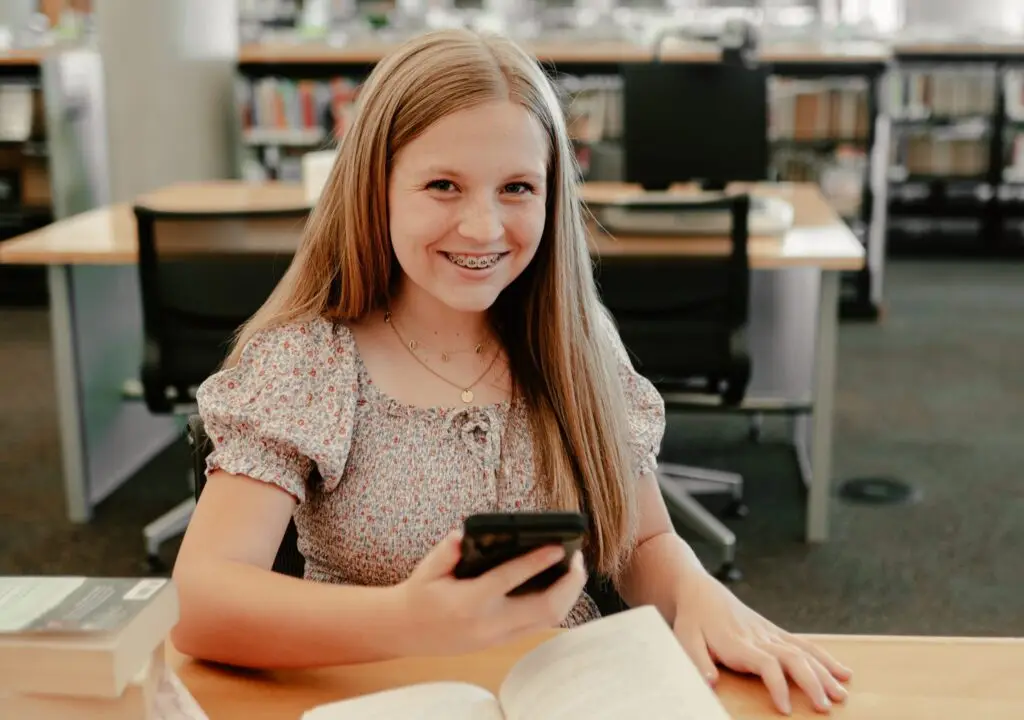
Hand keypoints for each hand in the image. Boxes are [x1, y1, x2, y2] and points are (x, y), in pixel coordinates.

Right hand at [395, 530, 587, 656]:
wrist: (408, 632)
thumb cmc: (421, 594)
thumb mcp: (427, 568)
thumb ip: (446, 551)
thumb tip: (464, 535)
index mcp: (470, 601)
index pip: (510, 579)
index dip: (537, 562)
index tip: (558, 547)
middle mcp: (490, 623)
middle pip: (545, 608)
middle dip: (569, 584)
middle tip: (578, 559)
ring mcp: (500, 636)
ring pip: (548, 620)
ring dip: (569, 595)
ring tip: (575, 570)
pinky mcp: (504, 641)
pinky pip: (540, 624)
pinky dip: (557, 604)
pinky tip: (562, 585)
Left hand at [672, 571, 851, 714]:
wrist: (700, 590)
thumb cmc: (692, 619)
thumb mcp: (684, 639)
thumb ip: (698, 662)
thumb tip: (710, 683)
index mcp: (738, 643)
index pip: (766, 664)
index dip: (778, 686)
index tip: (786, 709)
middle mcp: (759, 638)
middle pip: (793, 658)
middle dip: (812, 683)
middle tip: (825, 708)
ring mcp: (770, 633)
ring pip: (804, 651)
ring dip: (825, 672)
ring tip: (842, 694)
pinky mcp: (775, 631)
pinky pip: (804, 644)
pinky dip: (825, 658)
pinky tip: (842, 672)